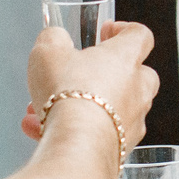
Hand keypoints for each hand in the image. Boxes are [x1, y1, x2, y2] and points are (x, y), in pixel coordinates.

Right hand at [25, 22, 158, 152]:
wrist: (79, 147)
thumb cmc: (68, 94)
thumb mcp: (48, 52)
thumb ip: (53, 38)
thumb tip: (55, 38)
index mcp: (126, 58)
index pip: (140, 35)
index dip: (123, 30)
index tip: (105, 32)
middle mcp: (138, 90)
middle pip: (137, 75)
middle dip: (109, 75)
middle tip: (79, 75)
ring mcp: (133, 122)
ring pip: (111, 109)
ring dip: (80, 106)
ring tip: (41, 109)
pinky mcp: (122, 148)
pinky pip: (98, 135)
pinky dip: (73, 132)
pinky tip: (38, 131)